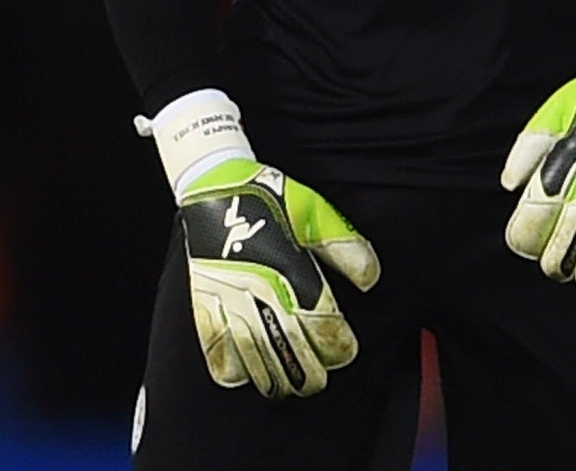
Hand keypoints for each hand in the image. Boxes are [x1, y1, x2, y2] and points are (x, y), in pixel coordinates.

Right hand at [139, 91, 379, 397]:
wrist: (216, 185)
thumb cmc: (272, 199)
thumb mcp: (316, 212)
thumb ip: (345, 247)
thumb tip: (371, 280)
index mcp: (290, 267)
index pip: (318, 318)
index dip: (334, 343)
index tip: (345, 352)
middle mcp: (259, 288)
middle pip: (286, 345)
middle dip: (306, 371)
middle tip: (317, 382)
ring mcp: (228, 298)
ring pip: (252, 354)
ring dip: (272, 377)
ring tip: (287, 389)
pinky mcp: (203, 301)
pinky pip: (212, 346)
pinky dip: (228, 368)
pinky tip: (242, 377)